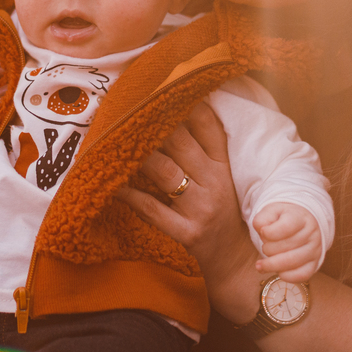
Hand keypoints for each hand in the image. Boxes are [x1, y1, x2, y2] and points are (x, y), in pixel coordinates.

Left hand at [115, 103, 265, 323]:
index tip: (162, 86)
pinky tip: (113, 184)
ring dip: (138, 154)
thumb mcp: (226, 179)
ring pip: (164, 171)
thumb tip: (188, 107)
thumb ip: (209, 149)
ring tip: (115, 138)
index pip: (208, 127)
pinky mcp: (188, 233)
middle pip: (180, 143)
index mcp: (225, 167)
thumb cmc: (226, 215)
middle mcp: (215, 184)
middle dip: (153, 122)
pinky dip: (131, 197)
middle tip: (128, 106)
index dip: (187, 104)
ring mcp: (201, 209)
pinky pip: (153, 210)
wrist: (237, 264)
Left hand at [253, 202, 320, 281]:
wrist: (301, 223)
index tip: (263, 232)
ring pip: (291, 263)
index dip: (268, 232)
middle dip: (267, 248)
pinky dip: (285, 276)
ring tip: (262, 263)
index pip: (285, 227)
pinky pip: (300, 276)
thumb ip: (262, 219)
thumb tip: (262, 232)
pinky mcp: (314, 265)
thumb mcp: (271, 211)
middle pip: (285, 247)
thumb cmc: (283, 218)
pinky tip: (276, 270)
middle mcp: (311, 234)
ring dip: (272, 264)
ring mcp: (314, 250)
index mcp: (301, 217)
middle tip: (265, 245)